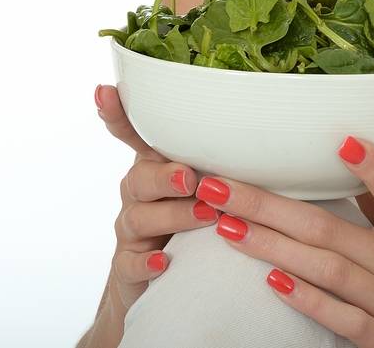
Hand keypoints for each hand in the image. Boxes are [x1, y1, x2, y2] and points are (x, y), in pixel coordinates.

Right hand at [94, 83, 219, 313]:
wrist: (165, 282)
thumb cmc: (195, 220)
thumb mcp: (207, 185)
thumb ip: (223, 161)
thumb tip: (269, 135)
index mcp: (156, 167)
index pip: (134, 136)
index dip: (117, 114)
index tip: (105, 90)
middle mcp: (139, 194)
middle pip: (139, 176)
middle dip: (164, 175)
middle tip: (190, 177)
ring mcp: (132, 229)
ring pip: (139, 217)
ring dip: (172, 214)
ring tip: (204, 215)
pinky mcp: (129, 265)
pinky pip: (131, 262)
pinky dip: (147, 262)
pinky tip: (164, 262)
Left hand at [194, 134, 373, 347]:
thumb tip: (327, 156)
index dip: (373, 166)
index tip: (341, 140)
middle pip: (329, 229)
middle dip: (268, 206)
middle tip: (221, 187)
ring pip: (327, 270)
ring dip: (272, 247)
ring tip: (228, 227)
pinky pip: (338, 317)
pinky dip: (305, 298)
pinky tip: (271, 280)